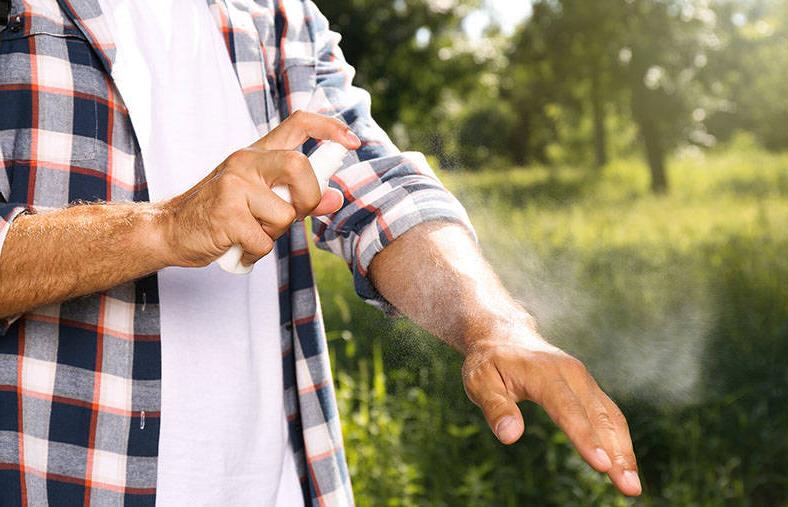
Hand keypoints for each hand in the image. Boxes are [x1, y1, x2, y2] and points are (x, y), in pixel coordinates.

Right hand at [155, 111, 360, 267]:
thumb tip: (336, 198)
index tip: (351, 143)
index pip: (298, 124)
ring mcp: (233, 185)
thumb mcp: (261, 200)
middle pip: (299, 166)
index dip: (330, 128)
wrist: (168, 230)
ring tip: (250, 233)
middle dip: (307, 198)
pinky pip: (263, 241)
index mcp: (257, 154)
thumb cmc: (220, 215)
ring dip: (274, 235)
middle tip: (293, 214)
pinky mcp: (225, 213)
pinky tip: (238, 248)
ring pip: (284, 214)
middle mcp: (245, 161)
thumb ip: (298, 196)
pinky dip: (255, 254)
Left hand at [462, 322, 641, 496]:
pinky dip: (620, 440)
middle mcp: (571, 373)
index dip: (584, 437)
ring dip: (624, 451)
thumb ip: (495, 408)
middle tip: (630, 488)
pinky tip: (624, 465)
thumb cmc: (489, 362)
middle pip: (597, 416)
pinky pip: (609, 414)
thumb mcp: (479, 382)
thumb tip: (510, 437)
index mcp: (543, 372)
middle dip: (616, 453)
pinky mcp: (588, 388)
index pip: (566, 408)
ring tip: (632, 486)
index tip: (601, 465)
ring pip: (610, 417)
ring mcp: (583, 379)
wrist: (504, 335)